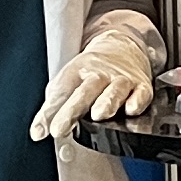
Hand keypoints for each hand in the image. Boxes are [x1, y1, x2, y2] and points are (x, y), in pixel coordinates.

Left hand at [30, 20, 159, 138]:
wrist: (123, 48)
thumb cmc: (92, 73)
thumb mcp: (68, 83)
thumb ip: (54, 108)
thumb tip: (38, 132)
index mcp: (77, 72)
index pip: (60, 93)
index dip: (49, 113)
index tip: (39, 131)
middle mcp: (99, 75)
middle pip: (85, 91)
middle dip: (72, 110)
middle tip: (59, 129)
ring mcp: (121, 80)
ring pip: (115, 90)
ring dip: (107, 102)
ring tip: (99, 114)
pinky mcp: (142, 86)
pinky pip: (141, 93)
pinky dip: (137, 101)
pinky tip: (131, 109)